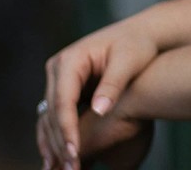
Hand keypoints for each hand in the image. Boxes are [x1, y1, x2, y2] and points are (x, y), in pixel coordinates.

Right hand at [36, 20, 157, 168]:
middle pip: (53, 112)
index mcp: (71, 59)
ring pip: (51, 117)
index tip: (75, 153)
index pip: (63, 100)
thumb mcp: (129, 61)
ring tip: (66, 169)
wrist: (140, 33)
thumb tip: (98, 111)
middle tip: (71, 169)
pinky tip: (64, 158)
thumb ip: (113, 85)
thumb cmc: (137, 44)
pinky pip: (57, 117)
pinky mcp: (65, 88)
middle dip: (61, 142)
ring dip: (56, 144)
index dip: (67, 128)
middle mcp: (58, 68)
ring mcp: (59, 79)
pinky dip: (60, 137)